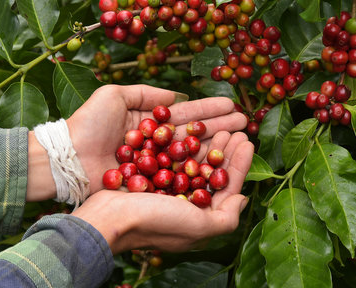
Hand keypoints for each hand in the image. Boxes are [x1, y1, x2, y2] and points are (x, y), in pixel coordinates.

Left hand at [67, 84, 247, 193]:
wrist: (68, 157)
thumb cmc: (88, 124)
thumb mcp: (115, 95)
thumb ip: (147, 94)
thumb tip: (177, 96)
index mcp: (150, 122)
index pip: (185, 115)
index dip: (208, 110)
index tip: (231, 104)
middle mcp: (157, 144)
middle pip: (194, 134)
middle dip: (220, 126)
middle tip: (245, 121)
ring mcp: (156, 165)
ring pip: (192, 154)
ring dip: (216, 146)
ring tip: (240, 138)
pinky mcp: (152, 183)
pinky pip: (180, 176)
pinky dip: (200, 170)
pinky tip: (221, 164)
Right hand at [72, 131, 252, 253]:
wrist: (108, 218)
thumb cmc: (155, 222)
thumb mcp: (197, 227)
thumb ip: (226, 218)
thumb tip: (242, 200)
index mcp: (198, 217)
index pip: (226, 187)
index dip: (239, 164)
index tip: (247, 141)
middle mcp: (185, 203)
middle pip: (211, 172)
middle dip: (225, 150)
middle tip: (236, 128)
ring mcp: (167, 190)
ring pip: (194, 163)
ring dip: (208, 144)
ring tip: (219, 127)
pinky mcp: (151, 178)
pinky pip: (173, 158)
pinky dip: (184, 145)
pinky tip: (191, 130)